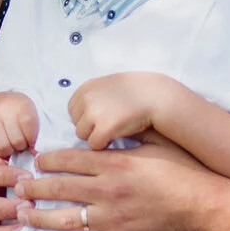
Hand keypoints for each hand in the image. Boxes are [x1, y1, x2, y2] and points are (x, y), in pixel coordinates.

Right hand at [0, 92, 39, 159]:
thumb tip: (34, 153)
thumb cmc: (17, 115)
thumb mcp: (29, 116)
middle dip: (20, 146)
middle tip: (18, 141)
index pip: (30, 129)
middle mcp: (3, 108)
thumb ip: (35, 134)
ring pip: (2, 147)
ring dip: (6, 150)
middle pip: (17, 141)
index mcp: (21, 104)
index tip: (30, 138)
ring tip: (8, 142)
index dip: (31, 138)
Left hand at [17, 145, 219, 230]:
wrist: (206, 207)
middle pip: (60, 188)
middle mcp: (108, 190)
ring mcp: (113, 218)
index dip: (47, 160)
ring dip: (40, 217)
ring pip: (66, 218)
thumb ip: (128, 138)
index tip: (35, 162)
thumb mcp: (156, 145)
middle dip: (34, 188)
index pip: (70, 159)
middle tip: (18, 189)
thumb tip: (108, 128)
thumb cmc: (185, 172)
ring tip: (24, 215)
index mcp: (115, 164)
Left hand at [67, 72, 190, 149]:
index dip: (87, 117)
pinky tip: (117, 136)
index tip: (103, 117)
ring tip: (113, 129)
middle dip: (90, 128)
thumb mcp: (108, 85)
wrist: (156, 97)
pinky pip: (94, 145)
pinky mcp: (104, 128)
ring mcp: (94, 114)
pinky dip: (104, 144)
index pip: (73, 111)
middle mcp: (87, 99)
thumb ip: (92, 96)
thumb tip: (77, 113)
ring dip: (96, 136)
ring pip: (83, 136)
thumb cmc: (135, 93)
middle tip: (110, 124)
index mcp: (86, 88)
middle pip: (77, 124)